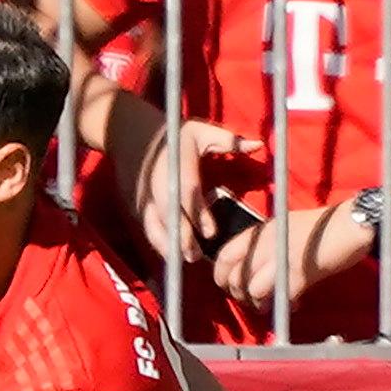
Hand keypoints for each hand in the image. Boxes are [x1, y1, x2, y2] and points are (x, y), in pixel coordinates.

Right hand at [114, 115, 263, 263]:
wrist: (133, 136)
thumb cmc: (175, 136)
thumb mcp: (202, 131)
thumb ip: (228, 140)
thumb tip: (258, 145)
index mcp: (177, 167)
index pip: (188, 194)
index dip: (199, 215)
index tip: (211, 233)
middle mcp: (159, 185)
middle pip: (169, 215)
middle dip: (181, 237)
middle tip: (196, 256)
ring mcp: (144, 196)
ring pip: (153, 225)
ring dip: (166, 245)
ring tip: (183, 260)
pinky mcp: (137, 205)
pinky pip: (147, 226)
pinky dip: (157, 241)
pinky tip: (170, 254)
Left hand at [210, 202, 369, 309]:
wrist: (353, 223)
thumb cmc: (322, 226)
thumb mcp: (284, 227)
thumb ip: (266, 246)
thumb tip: (252, 269)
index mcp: (260, 231)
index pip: (224, 256)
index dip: (221, 275)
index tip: (227, 286)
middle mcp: (266, 244)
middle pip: (235, 278)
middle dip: (239, 294)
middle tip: (251, 300)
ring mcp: (282, 260)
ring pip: (252, 290)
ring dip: (259, 303)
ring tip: (270, 304)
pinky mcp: (300, 275)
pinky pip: (281, 299)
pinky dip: (283, 306)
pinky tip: (294, 304)